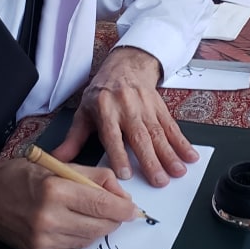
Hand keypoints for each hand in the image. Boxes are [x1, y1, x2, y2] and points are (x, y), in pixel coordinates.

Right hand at [0, 160, 134, 248]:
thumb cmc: (20, 176)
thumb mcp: (56, 164)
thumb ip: (92, 176)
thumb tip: (121, 194)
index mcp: (54, 190)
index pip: (101, 204)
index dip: (123, 208)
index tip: (134, 209)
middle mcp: (50, 218)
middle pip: (100, 226)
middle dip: (113, 219)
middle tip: (116, 210)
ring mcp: (44, 239)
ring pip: (89, 238)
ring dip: (96, 227)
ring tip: (86, 212)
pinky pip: (73, 247)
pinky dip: (78, 235)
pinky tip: (67, 222)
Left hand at [51, 46, 198, 186]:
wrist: (126, 66)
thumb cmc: (102, 93)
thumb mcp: (84, 112)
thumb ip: (74, 138)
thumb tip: (59, 161)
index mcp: (105, 108)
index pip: (112, 134)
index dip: (119, 154)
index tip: (126, 174)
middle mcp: (127, 107)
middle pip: (140, 136)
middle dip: (151, 160)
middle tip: (160, 181)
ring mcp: (146, 107)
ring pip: (158, 133)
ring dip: (170, 154)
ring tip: (178, 172)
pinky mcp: (160, 107)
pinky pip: (172, 127)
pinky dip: (182, 142)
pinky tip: (190, 156)